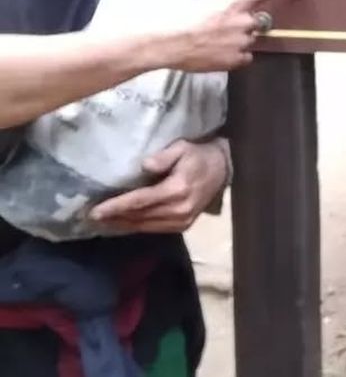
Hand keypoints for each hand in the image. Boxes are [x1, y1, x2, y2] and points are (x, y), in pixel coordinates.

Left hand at [90, 138, 229, 233]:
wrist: (224, 169)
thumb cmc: (199, 155)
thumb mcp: (182, 147)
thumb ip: (164, 156)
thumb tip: (144, 165)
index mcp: (177, 190)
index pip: (140, 201)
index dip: (117, 206)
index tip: (96, 210)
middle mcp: (179, 210)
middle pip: (139, 216)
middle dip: (114, 218)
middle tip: (91, 217)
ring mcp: (182, 220)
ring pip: (145, 226)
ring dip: (122, 224)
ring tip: (102, 222)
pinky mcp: (183, 225)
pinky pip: (154, 229)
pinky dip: (136, 227)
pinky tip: (122, 223)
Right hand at [147, 0, 307, 72]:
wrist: (167, 41)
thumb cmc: (180, 17)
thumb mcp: (204, 1)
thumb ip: (225, 3)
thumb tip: (232, 9)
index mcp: (236, 3)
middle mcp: (245, 22)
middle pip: (259, 22)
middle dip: (248, 24)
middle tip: (225, 27)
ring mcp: (242, 43)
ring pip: (250, 41)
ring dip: (239, 40)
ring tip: (213, 41)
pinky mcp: (236, 60)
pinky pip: (244, 58)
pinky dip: (235, 56)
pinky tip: (217, 53)